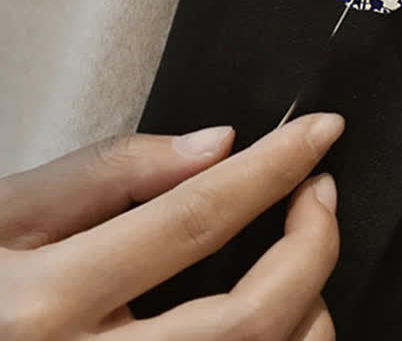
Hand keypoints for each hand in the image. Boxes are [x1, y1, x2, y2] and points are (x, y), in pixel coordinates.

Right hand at [0, 112, 344, 339]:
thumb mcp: (8, 214)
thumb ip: (111, 171)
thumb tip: (218, 146)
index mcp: (46, 306)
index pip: (195, 219)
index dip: (273, 167)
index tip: (320, 132)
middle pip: (247, 319)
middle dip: (312, 247)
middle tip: (322, 192)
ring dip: (309, 306)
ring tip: (306, 252)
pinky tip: (281, 311)